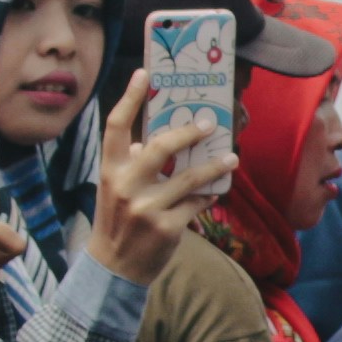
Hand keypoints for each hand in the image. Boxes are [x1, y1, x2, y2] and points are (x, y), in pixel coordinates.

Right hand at [80, 73, 211, 284]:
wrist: (114, 268)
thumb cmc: (118, 222)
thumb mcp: (114, 190)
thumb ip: (129, 164)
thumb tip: (146, 140)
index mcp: (109, 170)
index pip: (116, 126)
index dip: (129, 97)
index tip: (144, 73)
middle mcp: (125, 185)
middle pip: (160, 146)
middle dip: (189, 132)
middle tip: (209, 124)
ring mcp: (145, 208)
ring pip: (189, 177)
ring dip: (215, 165)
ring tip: (231, 158)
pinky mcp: (166, 227)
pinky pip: (196, 204)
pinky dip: (208, 195)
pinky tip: (217, 189)